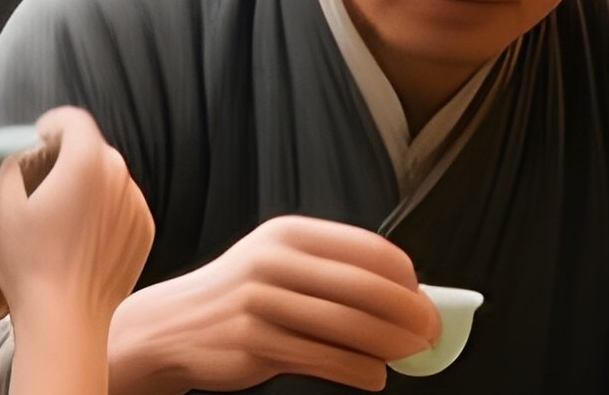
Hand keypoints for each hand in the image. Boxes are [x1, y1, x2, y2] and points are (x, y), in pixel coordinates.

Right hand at [0, 108, 154, 336]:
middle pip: (92, 147)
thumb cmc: (30, 264)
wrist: (65, 323)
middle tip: (44, 180)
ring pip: (109, 177)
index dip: (52, 125)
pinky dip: (105, 210)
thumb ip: (14, 165)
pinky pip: (123, 205)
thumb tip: (25, 159)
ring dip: (89, 183)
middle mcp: (118, 177)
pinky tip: (83, 238)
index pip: (73, 120)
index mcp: (85, 162)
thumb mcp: (4, 205)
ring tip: (64, 214)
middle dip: (69, 155)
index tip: (38, 140)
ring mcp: (136, 207)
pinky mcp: (146, 233)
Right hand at [108, 216, 440, 393]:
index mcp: (288, 234)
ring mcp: (263, 302)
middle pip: (367, 289)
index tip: (427, 299)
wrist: (176, 325)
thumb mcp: (279, 265)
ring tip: (411, 356)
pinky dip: (364, 372)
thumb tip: (409, 298)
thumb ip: (333, 274)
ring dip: (395, 347)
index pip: (368, 249)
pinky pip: (329, 362)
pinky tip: (373, 375)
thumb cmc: (243, 296)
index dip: (408, 278)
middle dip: (412, 315)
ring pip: (353, 328)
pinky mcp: (257, 344)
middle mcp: (275, 260)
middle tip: (432, 334)